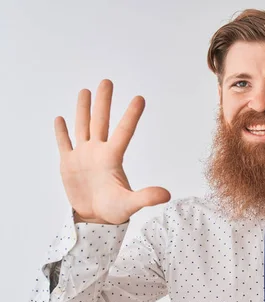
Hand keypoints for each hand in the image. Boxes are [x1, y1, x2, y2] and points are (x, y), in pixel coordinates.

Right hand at [54, 79, 170, 224]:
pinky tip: (60, 118)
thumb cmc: (114, 211)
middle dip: (103, 102)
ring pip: (83, 126)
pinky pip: (64, 144)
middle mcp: (98, 152)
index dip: (131, 115)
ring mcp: (82, 156)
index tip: (140, 98)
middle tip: (107, 81)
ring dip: (83, 109)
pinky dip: (61, 132)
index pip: (124, 132)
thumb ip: (146, 197)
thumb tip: (167, 195)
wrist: (95, 220)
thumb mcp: (130, 204)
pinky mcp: (68, 164)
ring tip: (85, 90)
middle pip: (101, 122)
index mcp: (113, 158)